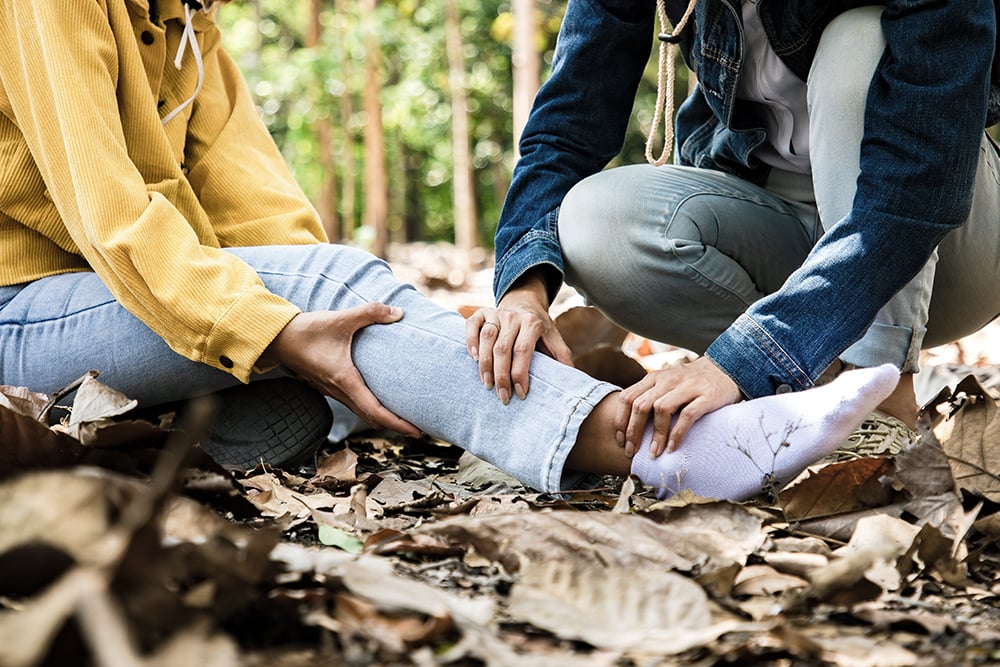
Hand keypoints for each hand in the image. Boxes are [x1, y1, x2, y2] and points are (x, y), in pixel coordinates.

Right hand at [262, 305, 419, 435]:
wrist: (275, 338)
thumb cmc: (306, 331)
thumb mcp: (340, 319)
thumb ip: (370, 313)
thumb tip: (398, 313)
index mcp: (344, 380)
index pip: (375, 411)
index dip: (397, 424)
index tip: (417, 431)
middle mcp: (338, 391)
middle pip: (371, 417)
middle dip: (395, 425)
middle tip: (418, 427)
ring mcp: (331, 390)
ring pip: (361, 411)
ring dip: (381, 417)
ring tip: (402, 414)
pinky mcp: (327, 385)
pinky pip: (352, 403)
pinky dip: (369, 407)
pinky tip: (378, 396)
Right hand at [464, 272, 573, 403]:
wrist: (525, 303)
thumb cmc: (539, 329)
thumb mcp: (554, 339)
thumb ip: (562, 357)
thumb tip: (572, 381)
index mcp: (533, 323)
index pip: (523, 350)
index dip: (520, 374)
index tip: (521, 394)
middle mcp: (513, 317)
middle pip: (503, 348)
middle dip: (501, 376)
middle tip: (503, 397)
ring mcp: (496, 313)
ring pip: (487, 338)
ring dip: (485, 363)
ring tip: (487, 384)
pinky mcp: (482, 312)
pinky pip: (472, 325)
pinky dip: (470, 341)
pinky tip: (473, 358)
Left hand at [616, 356, 740, 457]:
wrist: (726, 369)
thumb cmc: (691, 383)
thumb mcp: (667, 384)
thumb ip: (650, 397)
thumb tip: (628, 426)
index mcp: (654, 378)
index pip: (627, 397)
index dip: (620, 421)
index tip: (620, 441)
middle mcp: (667, 380)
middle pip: (641, 406)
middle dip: (633, 432)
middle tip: (631, 452)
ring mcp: (687, 386)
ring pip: (661, 410)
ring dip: (655, 435)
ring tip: (653, 453)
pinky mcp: (706, 396)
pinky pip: (687, 415)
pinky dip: (677, 433)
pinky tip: (673, 448)